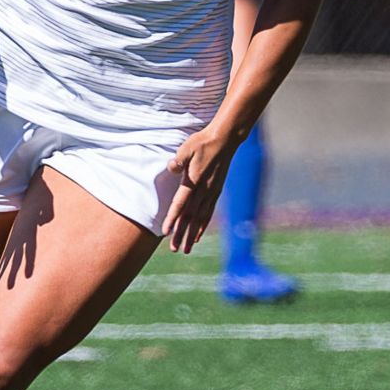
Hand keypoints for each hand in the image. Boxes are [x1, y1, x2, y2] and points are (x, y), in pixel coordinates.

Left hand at [162, 127, 237, 253]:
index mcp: (194, 181)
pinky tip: (198, 235)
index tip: (165, 232)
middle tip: (174, 249)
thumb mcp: (187, 148)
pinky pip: (208, 212)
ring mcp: (211, 192)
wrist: (224, 140)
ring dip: (192, 235)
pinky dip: (202, 225)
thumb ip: (179, 160)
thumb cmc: (202, 142)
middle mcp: (204, 191)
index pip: (180, 204)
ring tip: (186, 249)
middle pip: (190, 217)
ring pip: (200, 219)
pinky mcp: (216, 191)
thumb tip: (171, 168)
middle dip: (181, 234)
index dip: (172, 219)